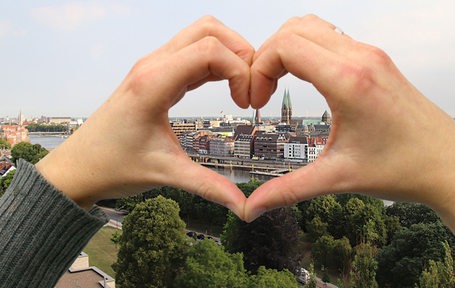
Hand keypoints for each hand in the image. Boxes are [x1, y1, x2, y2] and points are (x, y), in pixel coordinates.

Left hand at [36, 16, 252, 217]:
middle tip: (252, 87)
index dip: (240, 71)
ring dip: (230, 54)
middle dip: (241, 52)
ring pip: (202, 34)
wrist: (78, 167)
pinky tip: (227, 87)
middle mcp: (153, 65)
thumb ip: (208, 187)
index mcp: (153, 83)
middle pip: (209, 30)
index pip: (210, 51)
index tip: (247, 104)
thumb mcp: (165, 174)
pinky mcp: (156, 73)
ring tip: (242, 88)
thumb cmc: (112, 166)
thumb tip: (244, 206)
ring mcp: (153, 66)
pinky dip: (217, 62)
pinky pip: (193, 51)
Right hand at [245, 15, 454, 266]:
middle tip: (262, 92)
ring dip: (286, 50)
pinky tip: (305, 81)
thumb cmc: (403, 169)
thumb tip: (252, 208)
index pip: (285, 46)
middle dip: (265, 57)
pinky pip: (330, 38)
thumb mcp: (337, 178)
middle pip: (293, 29)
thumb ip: (287, 191)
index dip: (258, 69)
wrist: (451, 166)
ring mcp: (371, 55)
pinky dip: (306, 50)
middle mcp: (360, 58)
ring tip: (278, 84)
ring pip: (312, 27)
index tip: (256, 101)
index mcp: (349, 81)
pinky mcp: (376, 60)